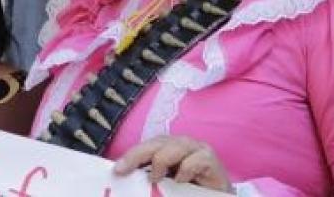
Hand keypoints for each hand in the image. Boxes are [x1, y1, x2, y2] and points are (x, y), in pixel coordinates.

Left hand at [113, 135, 231, 191]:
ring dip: (161, 161)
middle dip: (138, 154)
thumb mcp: (164, 186)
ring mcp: (197, 149)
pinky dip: (186, 169)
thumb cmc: (190, 191)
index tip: (117, 170)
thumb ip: (150, 180)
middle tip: (124, 170)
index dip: (131, 155)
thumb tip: (127, 180)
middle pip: (157, 143)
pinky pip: (196, 159)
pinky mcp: (210, 159)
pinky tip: (181, 181)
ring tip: (154, 178)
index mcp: (167, 149)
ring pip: (176, 146)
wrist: (216, 196)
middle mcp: (180, 145)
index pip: (146, 147)